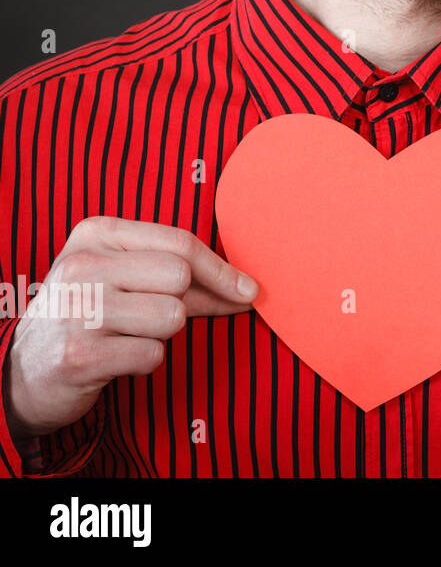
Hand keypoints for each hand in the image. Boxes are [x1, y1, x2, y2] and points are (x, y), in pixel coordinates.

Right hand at [2, 216, 257, 439]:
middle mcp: (82, 265)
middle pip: (180, 277)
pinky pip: (153, 354)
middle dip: (185, 302)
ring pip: (172, 316)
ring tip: (127, 335)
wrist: (27, 371)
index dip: (222, 270)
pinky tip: (115, 358)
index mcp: (96, 234)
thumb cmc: (92, 316)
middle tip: (155, 315)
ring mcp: (77, 309)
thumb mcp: (126, 279)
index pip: (181, 243)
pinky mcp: (79, 355)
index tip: (247, 290)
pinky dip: (144, 361)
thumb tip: (248, 290)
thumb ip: (185, 278)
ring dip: (161, 334)